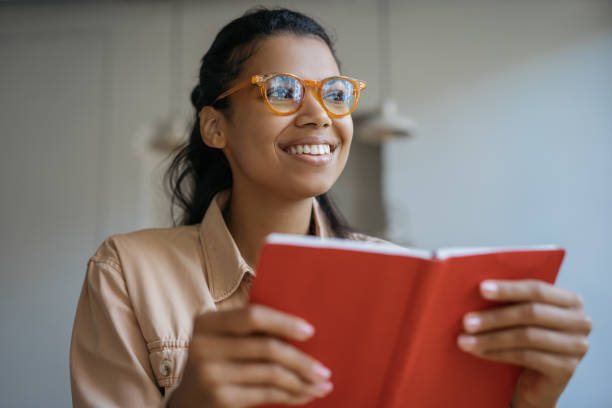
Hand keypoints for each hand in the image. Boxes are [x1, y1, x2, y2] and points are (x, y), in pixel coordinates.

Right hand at [169, 304, 332, 407]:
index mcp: (207, 321)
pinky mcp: (219, 398)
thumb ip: (251, 329)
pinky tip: (305, 395)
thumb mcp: (224, 339)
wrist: (187, 402)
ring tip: (321, 385)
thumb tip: (305, 328)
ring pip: (271, 373)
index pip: (252, 316)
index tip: (310, 331)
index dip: (284, 323)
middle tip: (325, 370)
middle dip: (302, 360)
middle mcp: (203, 345)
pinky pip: (266, 393)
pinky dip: (291, 395)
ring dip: (302, 381)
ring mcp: (210, 374)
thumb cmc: (218, 362)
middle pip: (267, 347)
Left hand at [457, 279, 591, 407]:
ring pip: (527, 336)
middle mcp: (580, 321)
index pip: (537, 289)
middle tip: (466, 321)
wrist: (538, 380)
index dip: (508, 289)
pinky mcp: (567, 368)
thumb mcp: (522, 316)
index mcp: (570, 300)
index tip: (481, 289)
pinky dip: (498, 353)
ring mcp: (577, 346)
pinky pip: (527, 357)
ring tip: (465, 340)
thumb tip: (478, 288)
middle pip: (531, 313)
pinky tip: (479, 352)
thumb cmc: (526, 339)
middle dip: (495, 317)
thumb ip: (511, 301)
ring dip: (491, 338)